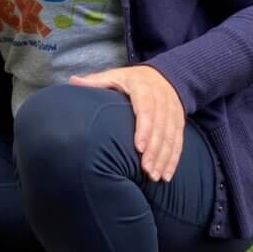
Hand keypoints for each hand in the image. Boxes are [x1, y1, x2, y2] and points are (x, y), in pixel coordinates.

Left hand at [69, 65, 184, 181]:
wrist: (166, 75)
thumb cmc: (132, 80)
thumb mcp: (115, 75)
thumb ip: (96, 81)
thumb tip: (72, 81)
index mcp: (144, 88)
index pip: (146, 108)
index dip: (144, 128)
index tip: (138, 147)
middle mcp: (161, 99)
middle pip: (161, 126)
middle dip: (155, 150)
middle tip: (146, 170)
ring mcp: (173, 110)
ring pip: (171, 136)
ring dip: (164, 157)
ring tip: (155, 176)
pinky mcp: (179, 121)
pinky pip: (178, 141)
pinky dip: (174, 159)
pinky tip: (167, 175)